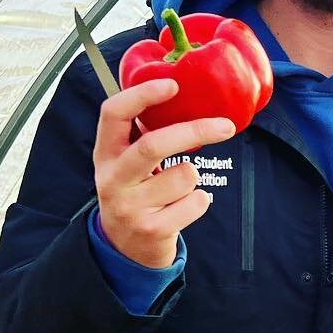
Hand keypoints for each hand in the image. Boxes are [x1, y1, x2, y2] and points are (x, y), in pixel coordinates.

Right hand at [94, 80, 235, 268]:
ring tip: (179, 188)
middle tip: (225, 126)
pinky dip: (200, 200)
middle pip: (154, 144)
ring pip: (184, 175)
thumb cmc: (135, 193)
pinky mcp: (152, 229)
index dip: (142, 94)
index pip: (113, 113)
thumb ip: (143, 135)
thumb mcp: (126, 163)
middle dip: (194, 131)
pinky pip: (196, 201)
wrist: (126, 248)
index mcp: (106, 153)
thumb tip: (184, 96)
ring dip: (193, 176)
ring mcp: (130, 206)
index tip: (173, 84)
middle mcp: (113, 178)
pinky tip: (182, 208)